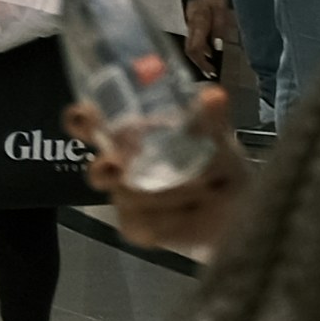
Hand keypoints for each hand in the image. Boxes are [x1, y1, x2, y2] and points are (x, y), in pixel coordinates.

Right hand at [102, 81, 249, 255]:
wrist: (238, 205)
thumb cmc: (216, 160)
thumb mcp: (216, 135)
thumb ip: (210, 119)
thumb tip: (213, 95)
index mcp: (129, 134)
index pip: (89, 123)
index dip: (81, 120)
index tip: (87, 116)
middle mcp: (121, 165)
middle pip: (95, 169)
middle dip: (103, 169)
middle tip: (117, 166)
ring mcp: (127, 197)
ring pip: (124, 197)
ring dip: (160, 193)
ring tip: (199, 188)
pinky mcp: (137, 226)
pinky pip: (137, 223)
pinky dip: (165, 218)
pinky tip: (189, 212)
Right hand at [184, 0, 233, 75]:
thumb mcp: (221, 10)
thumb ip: (219, 29)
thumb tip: (217, 48)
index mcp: (197, 24)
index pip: (194, 48)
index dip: (201, 63)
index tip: (212, 72)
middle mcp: (190, 26)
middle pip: (189, 50)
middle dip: (199, 64)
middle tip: (211, 74)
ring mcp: (189, 25)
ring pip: (190, 46)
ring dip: (200, 58)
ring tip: (212, 67)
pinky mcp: (192, 23)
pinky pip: (193, 40)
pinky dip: (200, 50)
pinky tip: (210, 52)